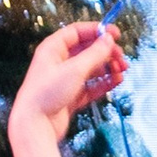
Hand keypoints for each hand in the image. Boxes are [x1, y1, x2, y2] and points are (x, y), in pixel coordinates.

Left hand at [11, 16, 122, 132]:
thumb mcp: (75, 69)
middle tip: (121, 58)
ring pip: (91, 68)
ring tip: (121, 71)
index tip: (115, 34)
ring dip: (107, 68)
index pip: (77, 32)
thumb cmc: (48, 94)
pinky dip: (104, 83)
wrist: (35, 125)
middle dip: (106, 52)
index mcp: (52, 49)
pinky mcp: (70, 96)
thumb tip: (108, 39)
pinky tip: (116, 81)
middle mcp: (57, 63)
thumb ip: (95, 53)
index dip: (97, 31)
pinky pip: (91, 85)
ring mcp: (64, 80)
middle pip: (87, 50)